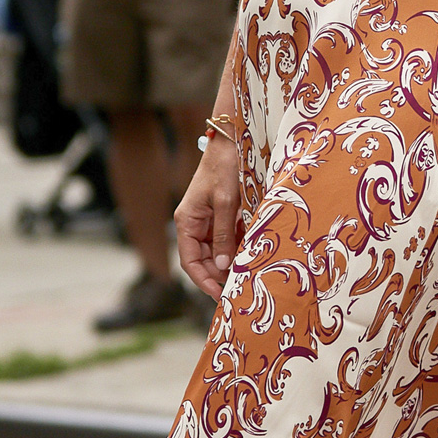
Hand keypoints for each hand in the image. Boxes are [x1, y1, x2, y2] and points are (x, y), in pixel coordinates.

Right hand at [174, 131, 243, 295]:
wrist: (232, 142)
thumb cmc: (225, 168)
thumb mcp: (226, 202)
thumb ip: (224, 234)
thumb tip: (224, 265)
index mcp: (187, 221)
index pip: (189, 261)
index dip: (202, 280)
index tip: (218, 295)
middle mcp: (195, 224)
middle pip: (203, 260)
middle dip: (219, 275)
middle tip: (239, 289)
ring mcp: (208, 221)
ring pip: (217, 252)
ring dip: (230, 264)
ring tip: (246, 278)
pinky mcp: (223, 216)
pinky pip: (228, 240)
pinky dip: (238, 250)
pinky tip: (251, 259)